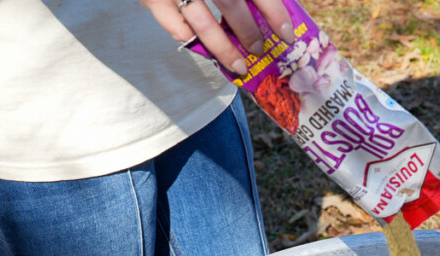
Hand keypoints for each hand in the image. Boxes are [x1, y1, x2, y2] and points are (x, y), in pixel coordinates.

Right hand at [141, 0, 295, 75]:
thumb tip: (272, 11)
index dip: (275, 13)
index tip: (287, 34)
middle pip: (230, 5)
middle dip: (249, 32)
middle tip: (259, 50)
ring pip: (202, 24)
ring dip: (224, 50)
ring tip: (239, 65)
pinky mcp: (152, 0)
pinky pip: (176, 28)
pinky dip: (195, 42)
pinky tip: (208, 50)